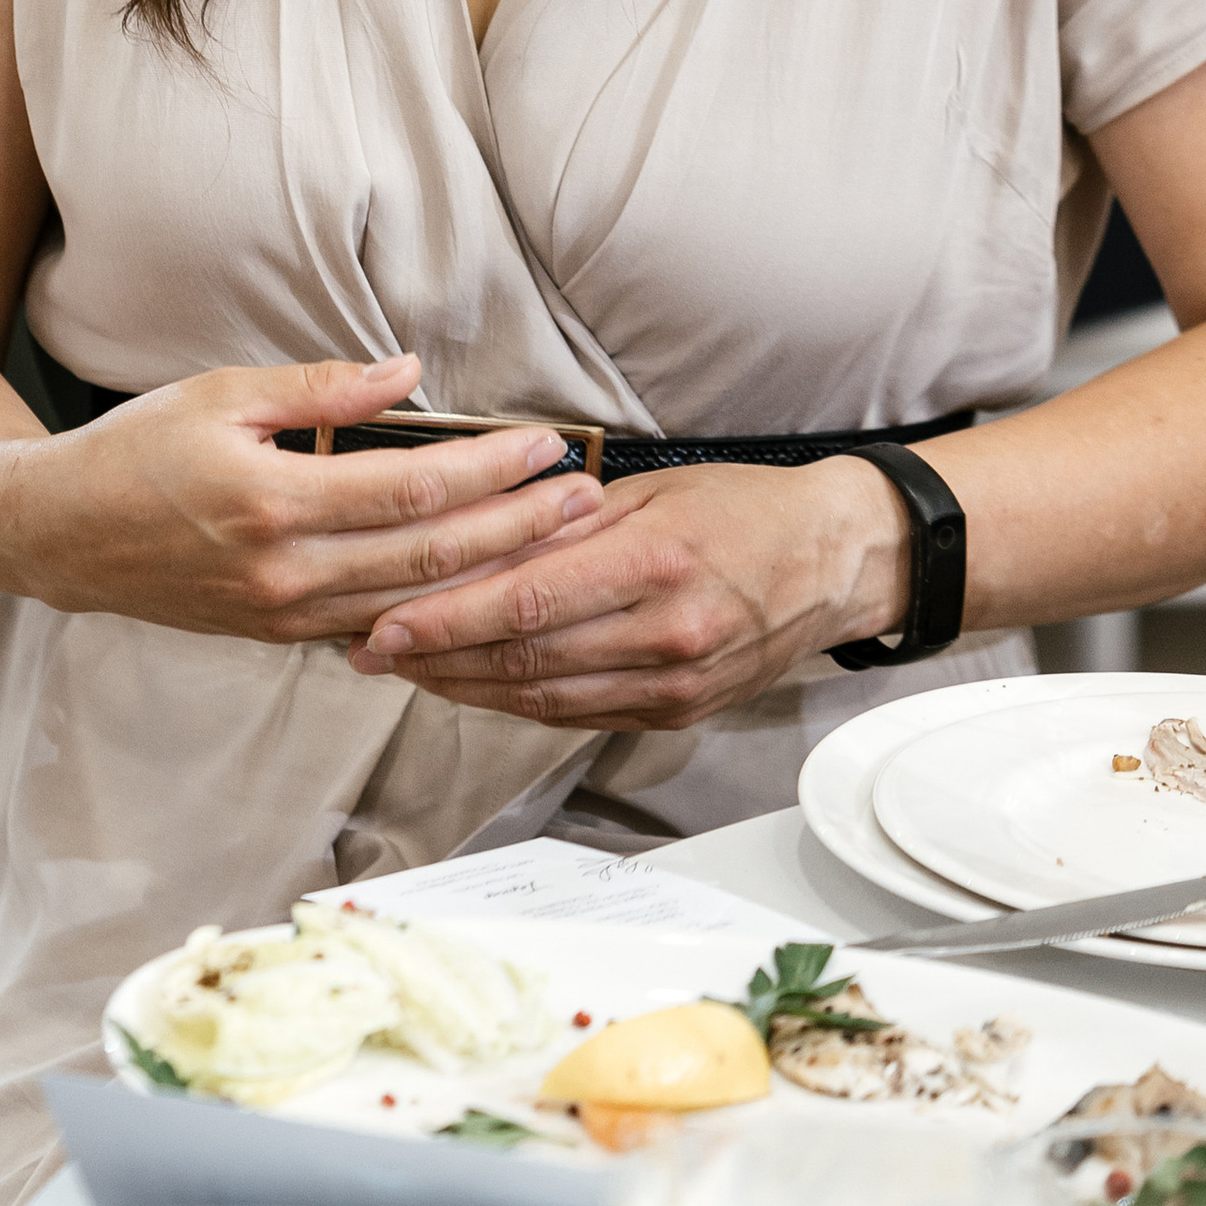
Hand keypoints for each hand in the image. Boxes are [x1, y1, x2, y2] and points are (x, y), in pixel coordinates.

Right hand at [0, 352, 604, 644]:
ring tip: (560, 544)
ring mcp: (285, 615)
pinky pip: (378, 626)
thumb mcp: (219, 394)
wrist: (59, 538)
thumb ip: (320, 389)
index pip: (410, 491)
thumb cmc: (135, 450)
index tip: (545, 446)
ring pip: (415, 605)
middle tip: (585, 500)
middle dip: (518, 529)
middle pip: (430, 558)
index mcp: (272, 504)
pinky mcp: (280, 634)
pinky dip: (440, 610)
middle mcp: (286, 574)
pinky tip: (489, 593)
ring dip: (495, 575)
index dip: (487, 470)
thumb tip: (409, 372)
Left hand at [345, 455, 912, 730]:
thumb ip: (569, 521)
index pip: (528, 602)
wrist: (836, 562)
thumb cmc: (744, 510)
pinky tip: (476, 684)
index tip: (384, 624)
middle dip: (437, 659)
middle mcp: (665, 636)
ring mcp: (673, 684)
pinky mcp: (677, 713)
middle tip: (369, 648)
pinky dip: (520, 702)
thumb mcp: (654, 491)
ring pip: (545, 699)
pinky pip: (579, 715)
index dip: (447, 620)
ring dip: (467, 687)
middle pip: (526, 661)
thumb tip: (481, 539)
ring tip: (407, 667)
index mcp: (656, 565)